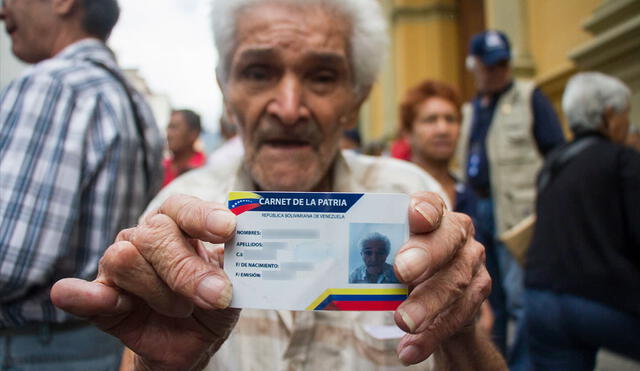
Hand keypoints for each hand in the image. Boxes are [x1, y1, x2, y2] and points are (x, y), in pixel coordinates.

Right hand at [51, 194, 238, 370]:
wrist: (194, 342)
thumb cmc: (214, 300)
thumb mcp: (236, 282)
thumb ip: (238, 261)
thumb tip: (251, 244)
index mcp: (179, 225)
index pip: (182, 207)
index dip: (203, 216)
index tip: (228, 229)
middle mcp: (145, 238)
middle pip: (155, 235)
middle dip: (187, 270)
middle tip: (216, 295)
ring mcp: (119, 267)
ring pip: (126, 259)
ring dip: (161, 292)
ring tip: (181, 309)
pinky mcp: (101, 299)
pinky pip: (84, 294)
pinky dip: (85, 296)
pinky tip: (104, 300)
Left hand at [393, 192, 490, 364]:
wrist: (439, 300)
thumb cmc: (406, 264)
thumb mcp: (392, 253)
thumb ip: (377, 250)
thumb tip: (333, 259)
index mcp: (435, 215)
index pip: (432, 205)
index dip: (425, 209)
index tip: (415, 217)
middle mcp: (458, 235)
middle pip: (446, 241)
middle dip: (425, 256)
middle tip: (401, 272)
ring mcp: (472, 264)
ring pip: (454, 283)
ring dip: (427, 305)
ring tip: (403, 322)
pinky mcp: (477, 295)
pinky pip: (457, 316)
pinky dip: (432, 335)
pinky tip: (410, 349)